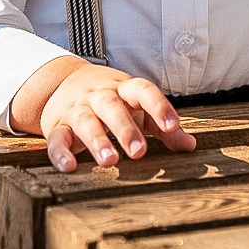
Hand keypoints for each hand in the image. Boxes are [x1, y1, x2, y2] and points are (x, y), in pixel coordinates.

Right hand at [25, 61, 196, 172]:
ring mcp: (77, 109)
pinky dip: (61, 153)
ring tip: (110, 161)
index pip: (143, 90)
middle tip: (139, 152)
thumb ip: (162, 127)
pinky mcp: (57, 125)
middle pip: (111, 106)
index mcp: (124, 89)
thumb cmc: (112, 100)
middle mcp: (99, 96)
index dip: (158, 106)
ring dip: (97, 140)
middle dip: (125, 128)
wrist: (63, 82)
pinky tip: (70, 166)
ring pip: (85, 121)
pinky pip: (57, 138)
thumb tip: (191, 146)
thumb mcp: (137, 108)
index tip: (172, 126)